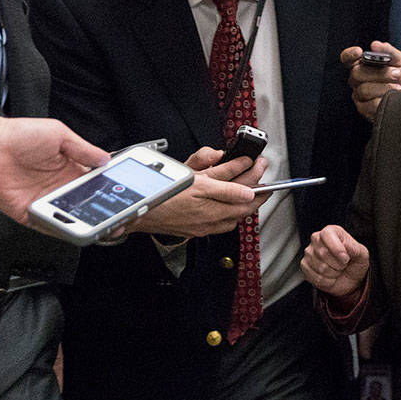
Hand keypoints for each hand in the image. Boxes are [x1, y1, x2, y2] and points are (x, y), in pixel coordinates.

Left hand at [0, 115, 108, 226]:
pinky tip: (74, 230)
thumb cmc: (19, 135)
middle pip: (86, 203)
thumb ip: (83, 149)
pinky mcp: (29, 213)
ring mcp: (44, 201)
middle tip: (118, 215)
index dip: (110, 189)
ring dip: (85, 222)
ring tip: (102, 225)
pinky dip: (62, 230)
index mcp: (69, 167)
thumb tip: (106, 159)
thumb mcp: (59, 134)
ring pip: (71, 218)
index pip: (96, 182)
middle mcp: (58, 186)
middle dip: (103, 211)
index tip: (124, 195)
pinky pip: (49, 226)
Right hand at [127, 147, 268, 239]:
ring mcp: (200, 226)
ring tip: (250, 193)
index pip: (245, 199)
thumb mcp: (196, 182)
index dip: (258, 184)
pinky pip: (217, 222)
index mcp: (213, 209)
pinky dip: (226, 213)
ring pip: (229, 216)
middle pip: (240, 209)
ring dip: (241, 205)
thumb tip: (248, 192)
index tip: (263, 170)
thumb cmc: (162, 195)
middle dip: (254, 192)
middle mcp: (209, 221)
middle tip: (261, 178)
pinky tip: (226, 207)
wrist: (138, 212)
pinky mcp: (192, 229)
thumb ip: (225, 186)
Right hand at [301, 224, 369, 304]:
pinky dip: (327, 281)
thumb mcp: (362, 255)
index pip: (327, 234)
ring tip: (337, 270)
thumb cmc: (354, 263)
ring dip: (334, 273)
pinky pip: (315, 277)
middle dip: (338, 264)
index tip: (346, 259)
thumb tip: (345, 246)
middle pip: (323, 253)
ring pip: (320, 268)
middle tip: (343, 265)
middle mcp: (317, 239)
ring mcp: (309, 253)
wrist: (349, 279)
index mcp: (331, 231)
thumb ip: (355, 248)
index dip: (337, 249)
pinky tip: (330, 277)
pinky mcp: (305, 266)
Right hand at [340, 41, 400, 121]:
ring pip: (364, 89)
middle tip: (396, 73)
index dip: (349, 55)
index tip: (359, 51)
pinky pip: (370, 105)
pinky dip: (384, 100)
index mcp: (362, 65)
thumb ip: (389, 52)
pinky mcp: (364, 109)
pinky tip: (393, 98)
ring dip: (384, 87)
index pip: (347, 58)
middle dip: (379, 73)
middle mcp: (357, 80)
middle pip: (357, 73)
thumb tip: (375, 44)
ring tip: (399, 88)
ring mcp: (359, 95)